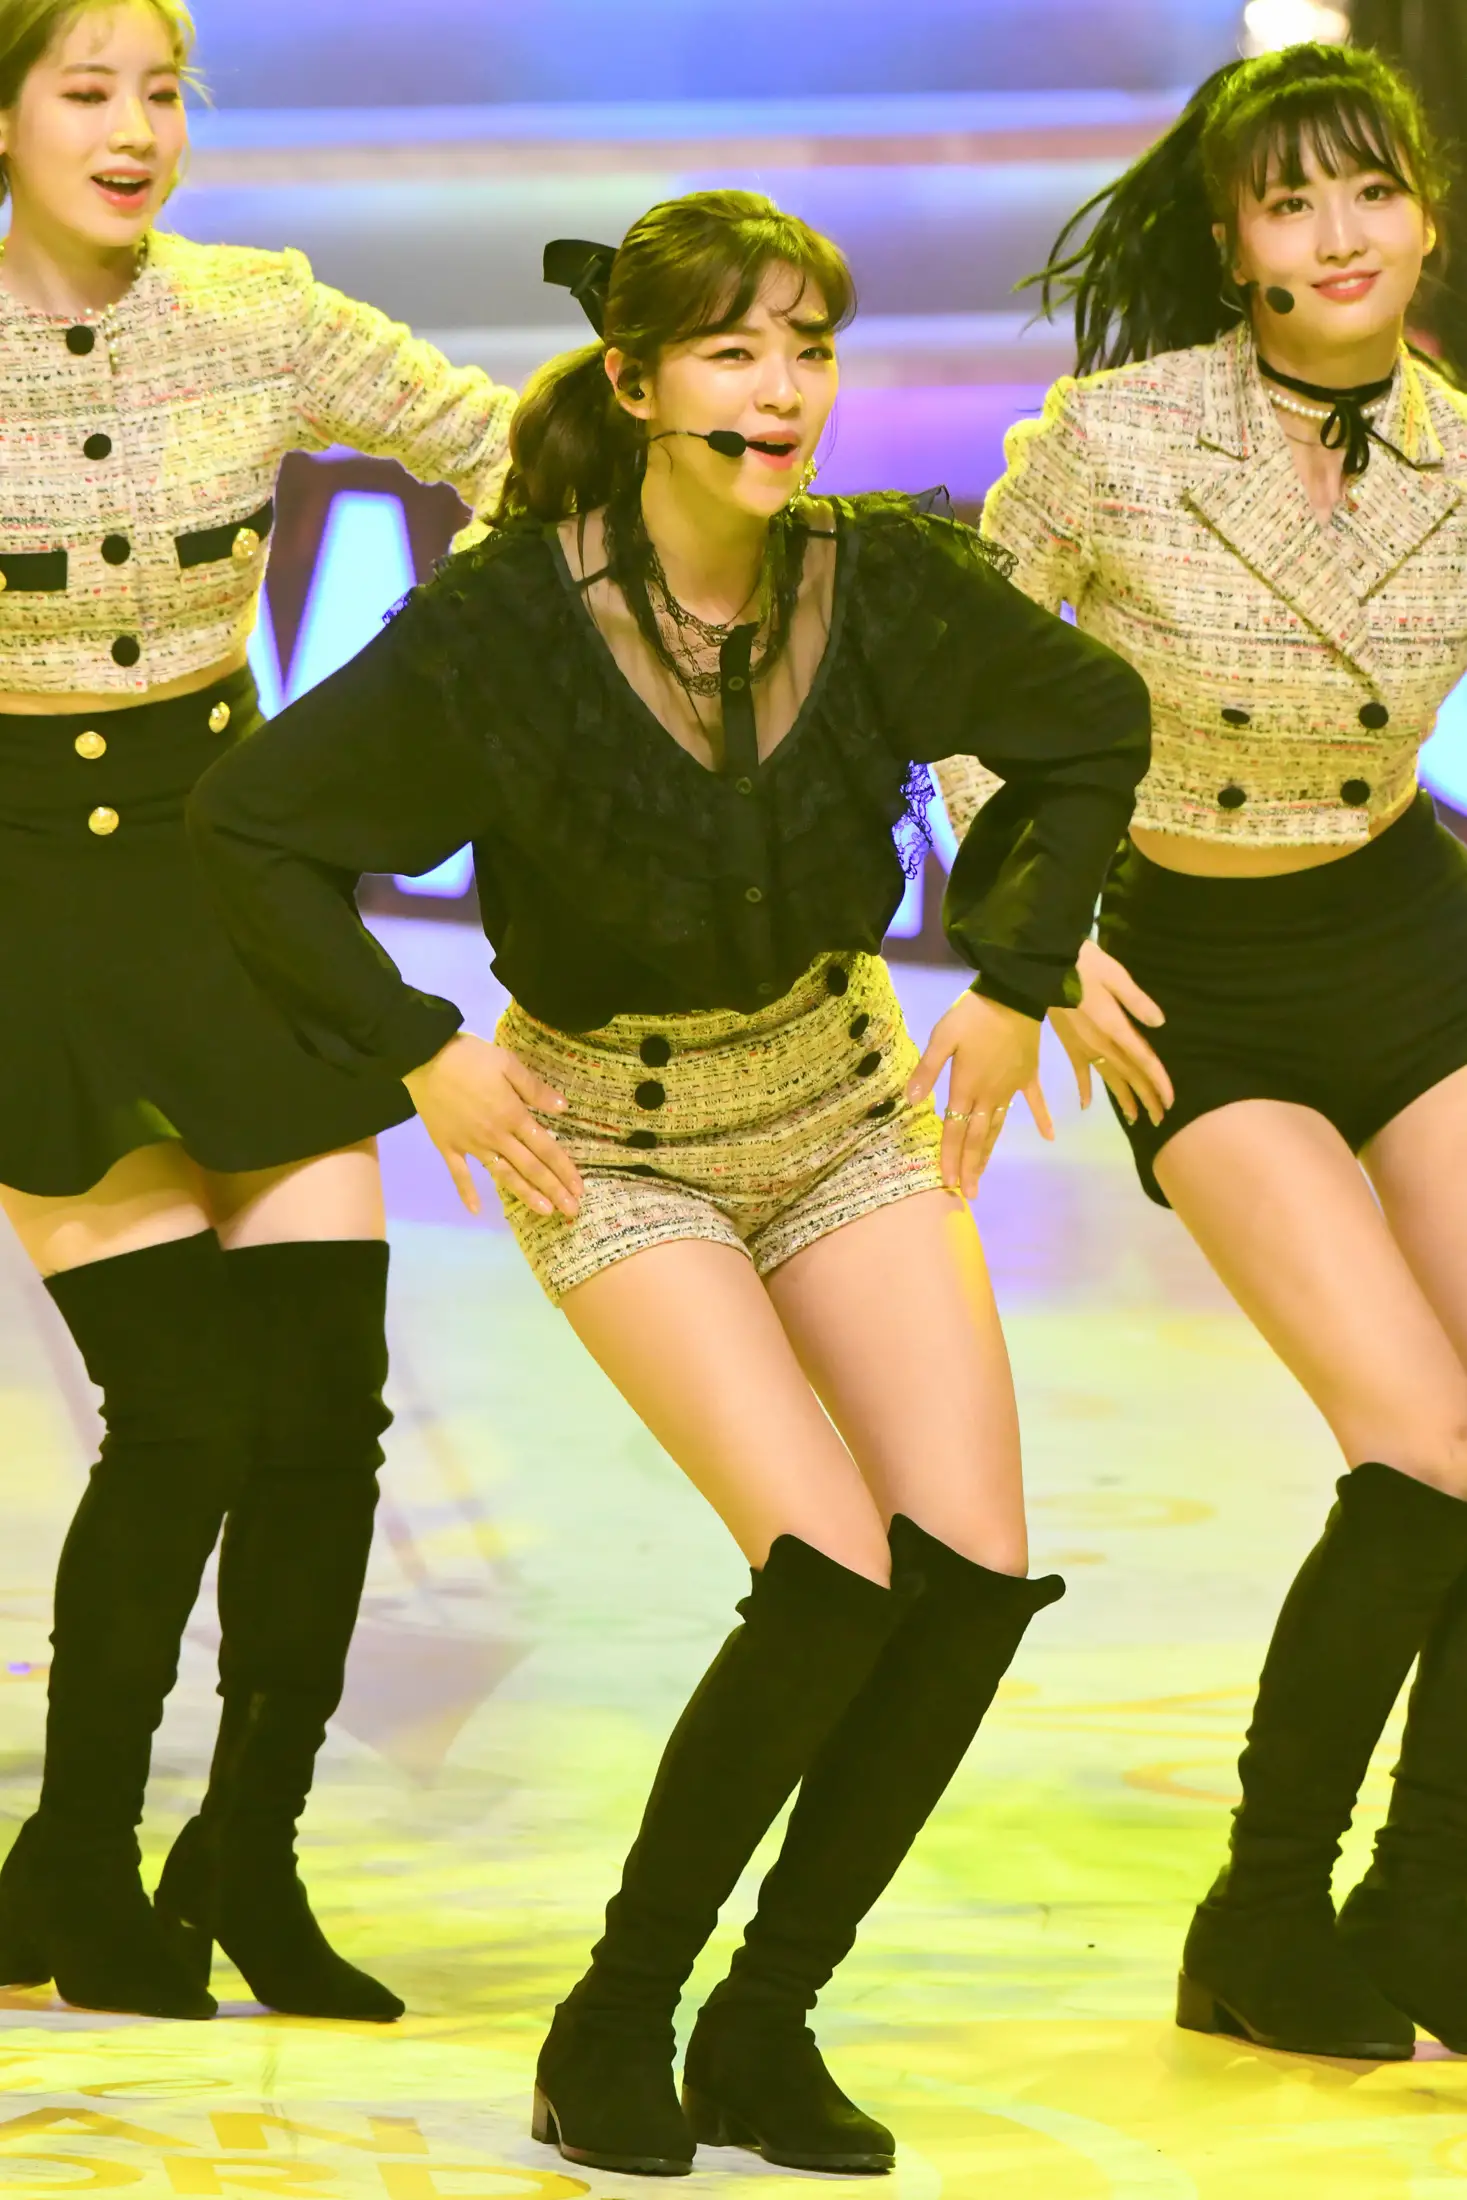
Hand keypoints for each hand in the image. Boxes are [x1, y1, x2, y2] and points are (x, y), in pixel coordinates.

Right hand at [403, 1032, 583, 1218]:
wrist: (425, 1057)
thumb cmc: (470, 1058)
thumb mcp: (508, 1064)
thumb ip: (535, 1089)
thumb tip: (563, 1108)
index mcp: (513, 1116)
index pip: (546, 1148)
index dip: (564, 1169)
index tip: (580, 1189)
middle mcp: (496, 1137)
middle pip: (530, 1167)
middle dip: (554, 1190)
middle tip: (572, 1211)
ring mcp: (471, 1145)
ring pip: (503, 1175)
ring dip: (525, 1194)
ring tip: (544, 1211)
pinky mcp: (447, 1146)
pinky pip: (458, 1174)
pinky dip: (466, 1193)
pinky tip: (476, 1210)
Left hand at [907, 989, 1052, 1197]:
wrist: (1014, 993)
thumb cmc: (974, 1014)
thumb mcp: (942, 1036)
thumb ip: (927, 1069)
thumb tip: (911, 1100)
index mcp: (967, 1087)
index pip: (955, 1131)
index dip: (950, 1157)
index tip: (947, 1183)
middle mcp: (990, 1094)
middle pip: (977, 1137)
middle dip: (970, 1167)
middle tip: (967, 1194)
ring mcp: (1011, 1087)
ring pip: (998, 1126)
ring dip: (989, 1152)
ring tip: (983, 1175)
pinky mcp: (1028, 1075)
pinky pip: (1035, 1101)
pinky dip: (1042, 1118)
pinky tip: (1048, 1136)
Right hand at [1050, 940, 1172, 1126]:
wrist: (1043, 967)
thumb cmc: (1083, 965)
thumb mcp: (1115, 975)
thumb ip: (1136, 1001)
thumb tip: (1159, 1023)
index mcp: (1116, 1028)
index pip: (1143, 1061)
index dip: (1158, 1082)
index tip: (1170, 1103)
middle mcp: (1102, 1044)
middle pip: (1129, 1075)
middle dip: (1146, 1098)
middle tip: (1160, 1119)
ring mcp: (1084, 1046)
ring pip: (1108, 1077)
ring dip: (1122, 1098)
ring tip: (1134, 1118)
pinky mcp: (1070, 1043)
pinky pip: (1079, 1071)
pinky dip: (1084, 1088)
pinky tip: (1086, 1105)